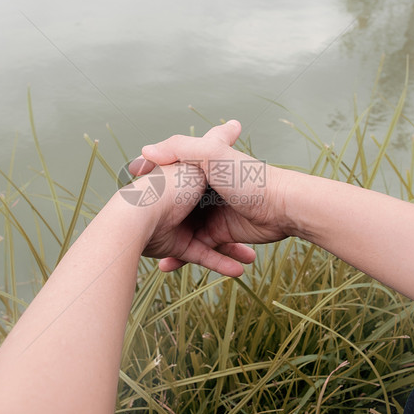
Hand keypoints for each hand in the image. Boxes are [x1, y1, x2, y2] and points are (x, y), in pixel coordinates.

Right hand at [132, 121, 292, 272]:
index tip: (131, 185)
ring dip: (168, 246)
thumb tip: (145, 151)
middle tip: (133, 227)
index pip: (168, 173)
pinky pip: (204, 252)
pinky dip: (187, 260)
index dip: (149, 181)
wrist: (282, 207)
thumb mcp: (211, 154)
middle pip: (173, 207)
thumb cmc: (247, 178)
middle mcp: (204, 192)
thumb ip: (179, 146)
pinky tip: (168, 267)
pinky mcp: (223, 235)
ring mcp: (213, 215)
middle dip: (154, 219)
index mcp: (200, 169)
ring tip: (150, 253)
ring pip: (184, 233)